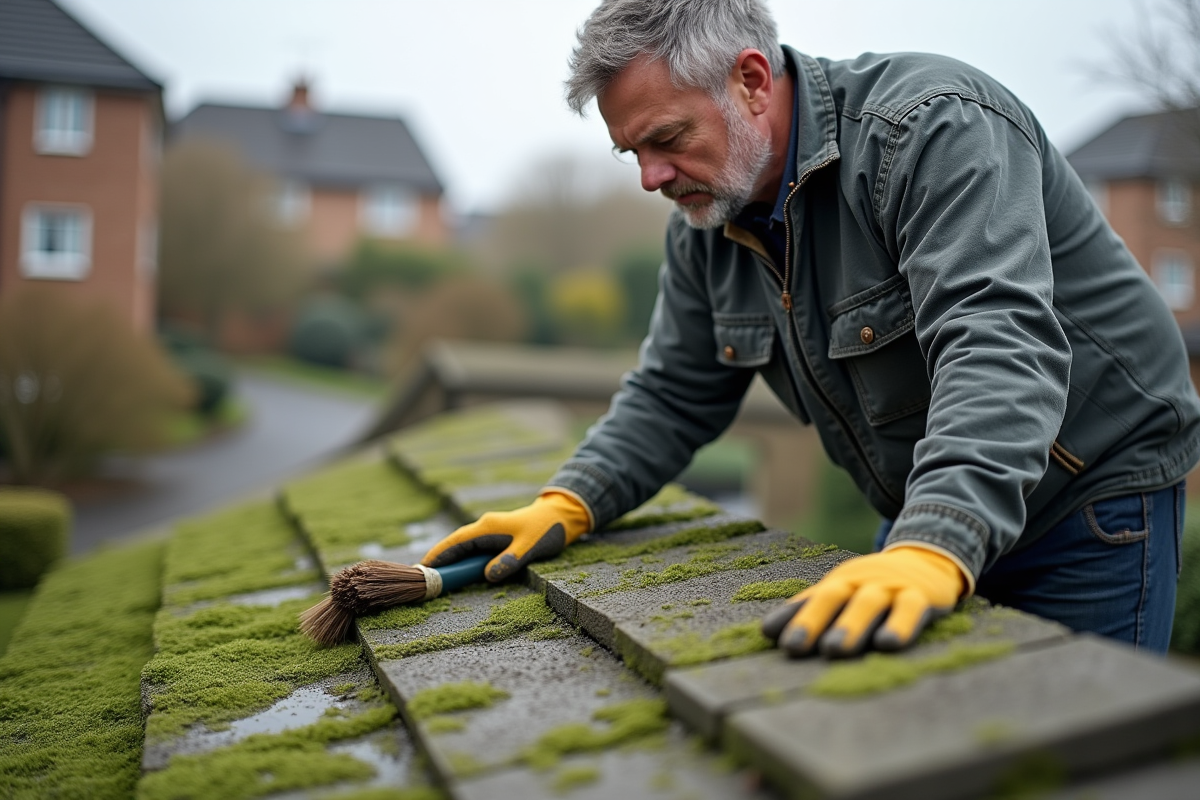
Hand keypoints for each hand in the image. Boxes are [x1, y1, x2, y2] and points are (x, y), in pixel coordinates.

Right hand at [421, 492, 591, 581]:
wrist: (559, 516)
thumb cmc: (546, 531)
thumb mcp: (529, 548)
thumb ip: (509, 561)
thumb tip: (488, 576)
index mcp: (488, 527)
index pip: (456, 542)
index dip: (439, 554)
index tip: (423, 567)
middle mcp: (484, 526)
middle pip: (455, 543)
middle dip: (439, 558)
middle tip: (424, 577)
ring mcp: (489, 531)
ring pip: (463, 545)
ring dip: (450, 559)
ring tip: (437, 576)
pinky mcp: (495, 536)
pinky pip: (473, 547)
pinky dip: (463, 558)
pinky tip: (460, 570)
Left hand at [760, 546, 966, 656]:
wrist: (927, 558)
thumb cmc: (874, 586)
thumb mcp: (842, 593)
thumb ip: (808, 610)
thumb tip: (766, 632)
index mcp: (838, 583)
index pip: (811, 600)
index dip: (791, 617)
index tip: (770, 638)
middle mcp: (860, 582)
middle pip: (833, 598)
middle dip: (812, 621)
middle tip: (794, 648)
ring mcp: (889, 588)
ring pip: (868, 604)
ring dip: (851, 625)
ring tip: (834, 651)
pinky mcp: (921, 596)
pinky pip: (910, 610)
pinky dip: (900, 625)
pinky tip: (888, 644)